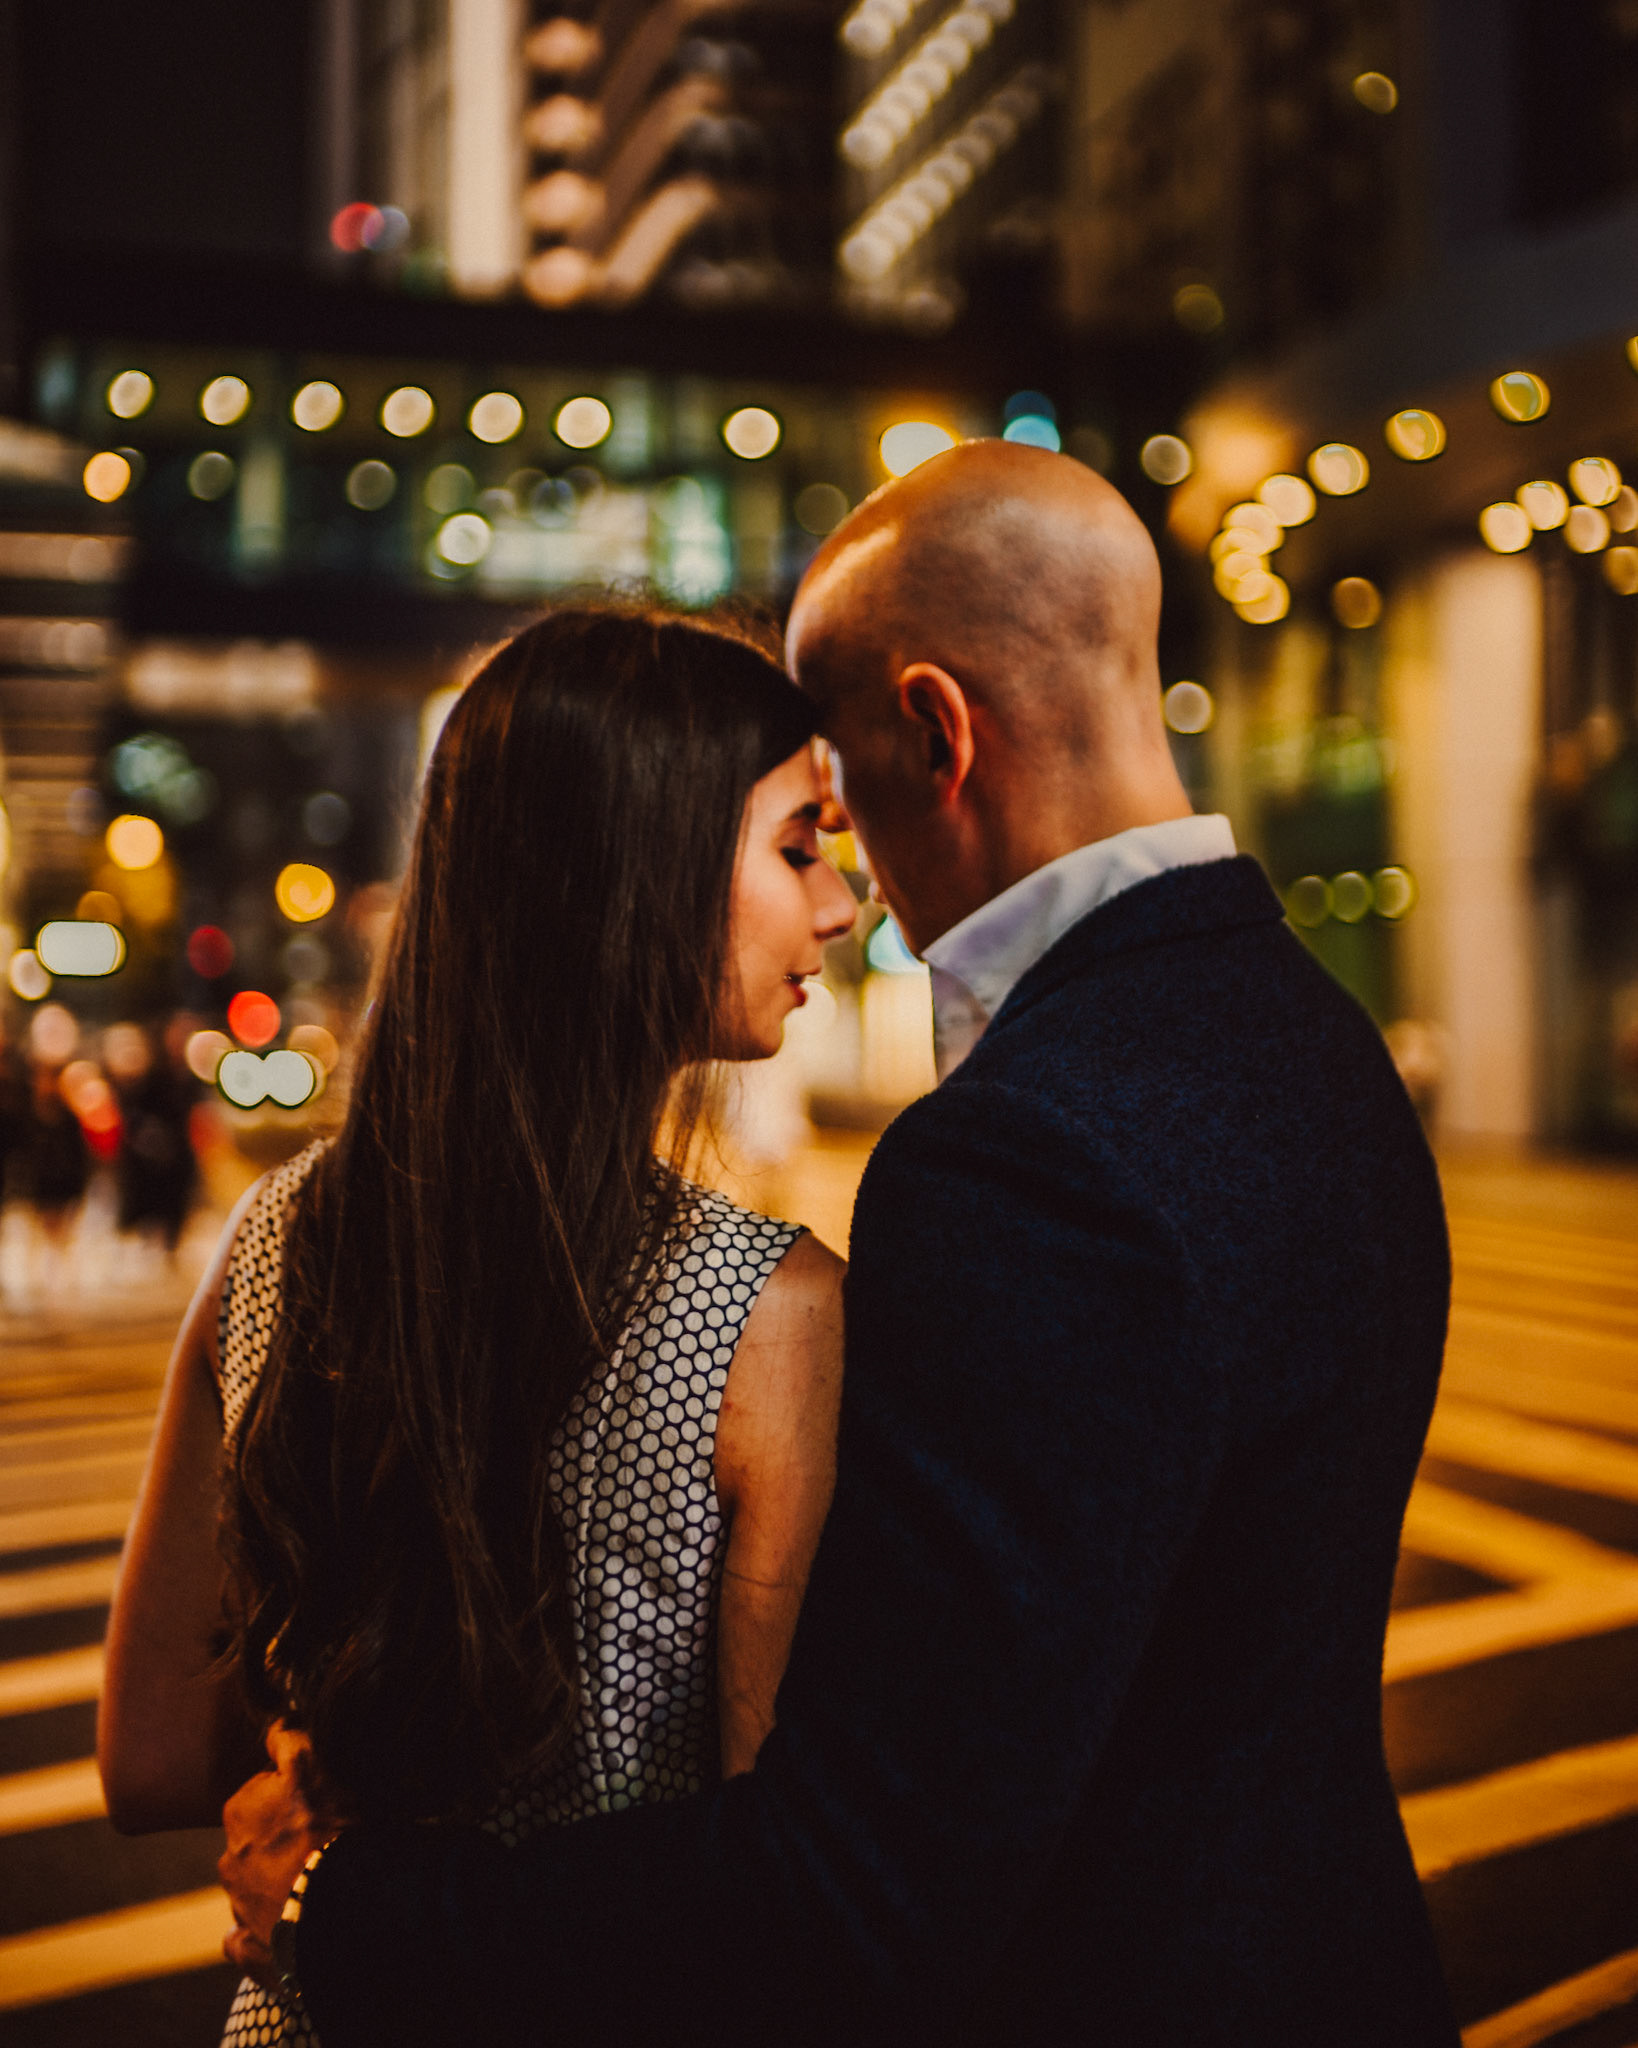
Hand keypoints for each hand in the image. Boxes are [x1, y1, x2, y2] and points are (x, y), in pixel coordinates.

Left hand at [219, 1722, 340, 1985]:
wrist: (339, 1909)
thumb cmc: (328, 1829)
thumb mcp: (312, 1764)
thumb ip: (287, 1737)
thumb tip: (273, 1718)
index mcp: (239, 1812)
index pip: (264, 1791)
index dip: (294, 1792)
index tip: (318, 1798)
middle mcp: (230, 1859)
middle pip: (259, 1840)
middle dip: (283, 1838)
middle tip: (324, 1839)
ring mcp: (238, 1907)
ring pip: (256, 1886)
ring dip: (279, 1881)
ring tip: (318, 1880)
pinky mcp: (250, 1948)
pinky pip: (247, 1937)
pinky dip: (261, 1931)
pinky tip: (286, 1923)